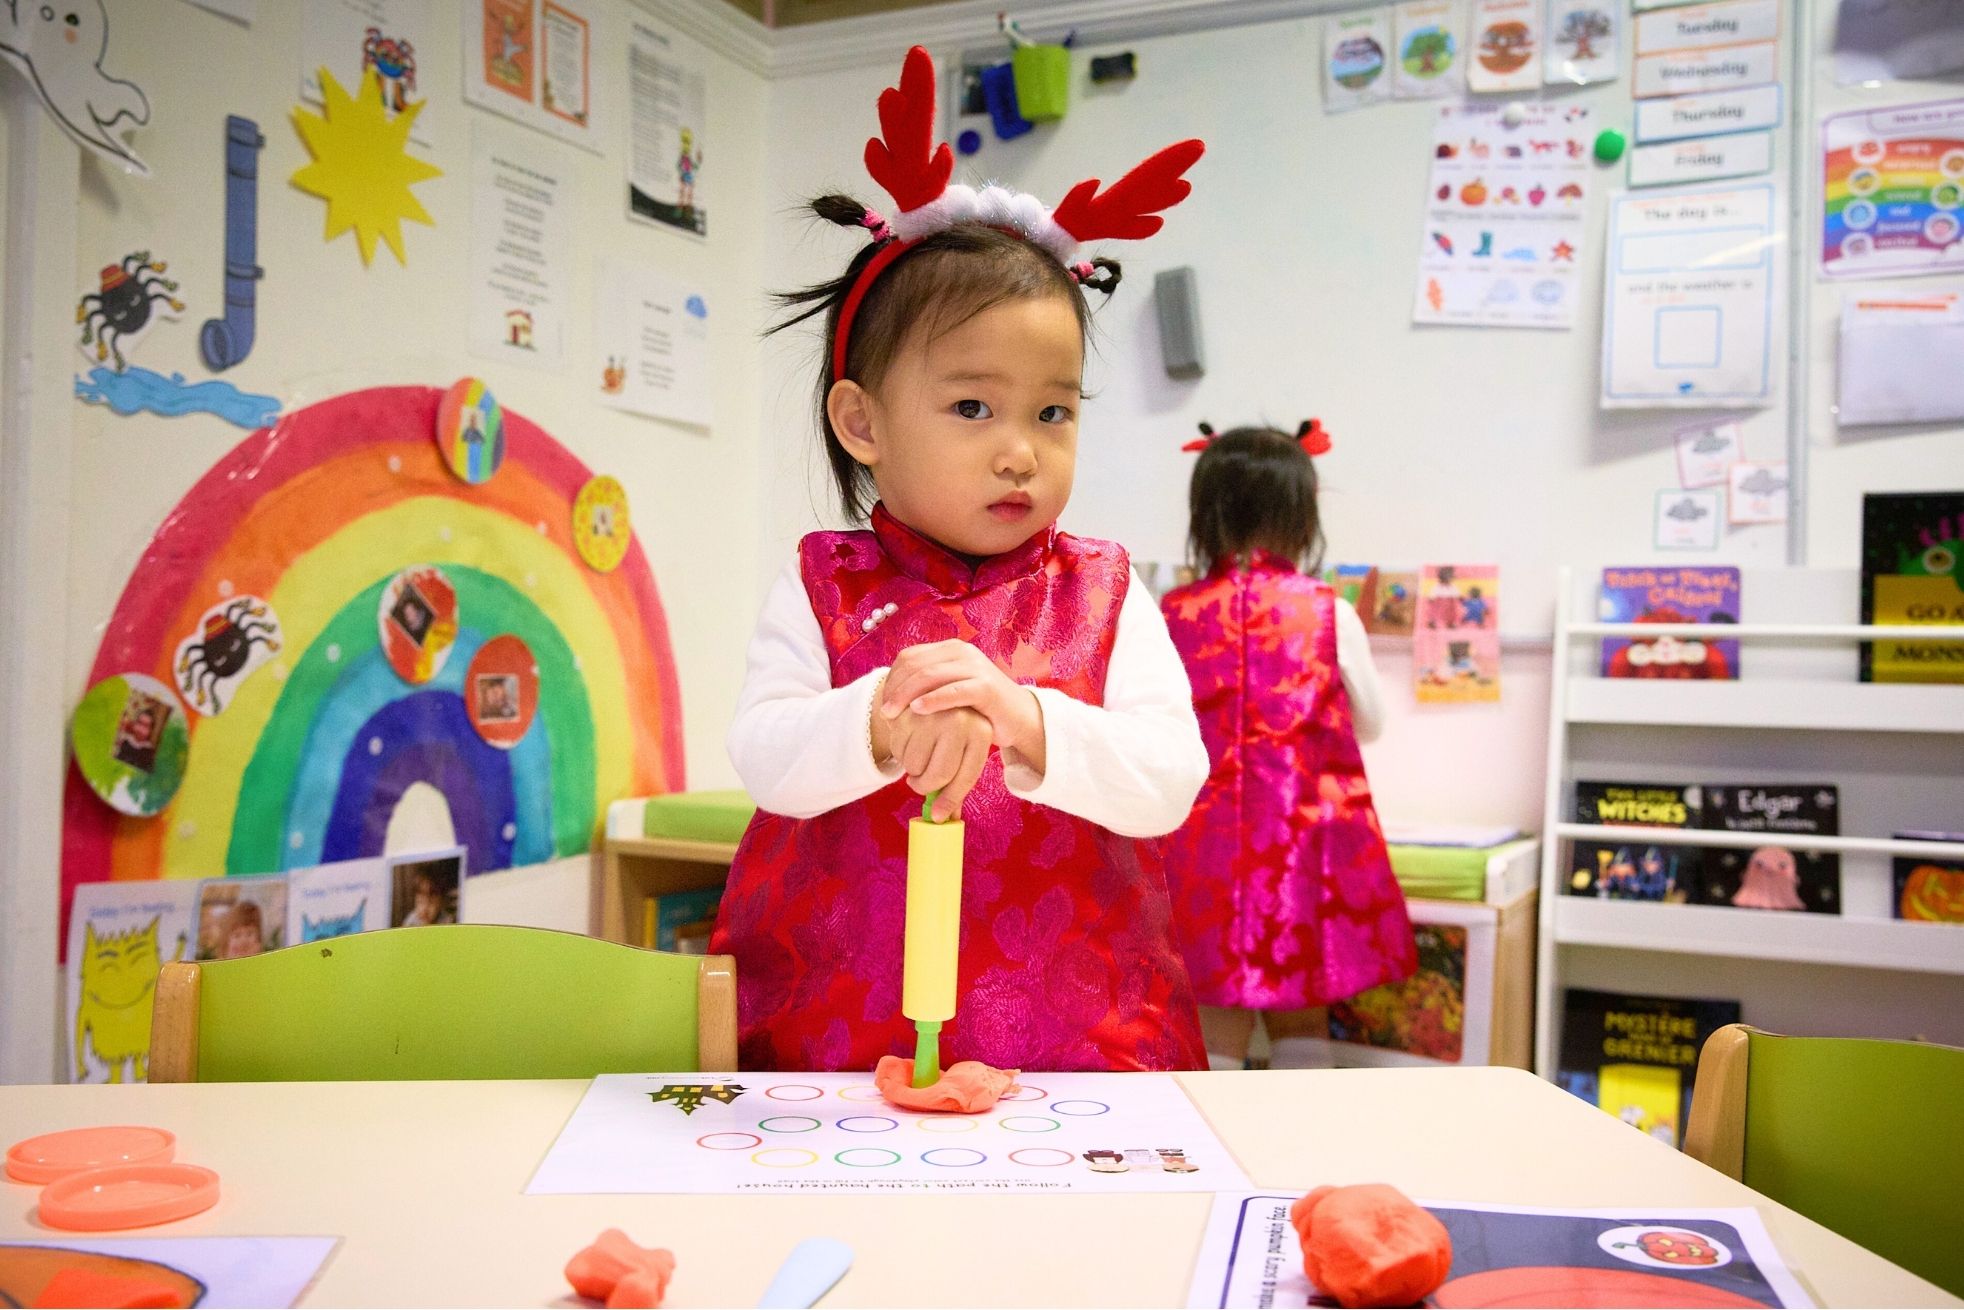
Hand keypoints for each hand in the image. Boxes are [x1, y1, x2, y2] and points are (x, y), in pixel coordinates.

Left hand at [879, 640, 1044, 765]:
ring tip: (892, 715)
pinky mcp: (986, 686)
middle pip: (916, 665)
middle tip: (884, 712)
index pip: (909, 658)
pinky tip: (917, 711)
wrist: (1018, 717)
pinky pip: (953, 690)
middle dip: (894, 689)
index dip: (891, 679)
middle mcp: (962, 652)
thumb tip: (890, 691)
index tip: (883, 703)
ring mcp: (976, 667)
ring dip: (906, 695)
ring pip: (930, 676)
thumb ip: (927, 685)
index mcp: (950, 649)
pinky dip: (932, 700)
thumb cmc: (979, 707)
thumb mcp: (950, 689)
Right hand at [881, 703, 991, 820]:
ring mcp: (934, 715)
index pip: (965, 777)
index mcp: (981, 733)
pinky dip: (899, 754)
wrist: (935, 694)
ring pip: (915, 765)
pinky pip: (898, 750)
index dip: (950, 800)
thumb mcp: (964, 754)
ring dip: (911, 771)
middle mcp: (960, 721)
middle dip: (925, 787)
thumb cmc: (953, 734)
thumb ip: (956, 786)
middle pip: (938, 775)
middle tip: (919, 785)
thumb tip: (946, 819)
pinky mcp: (909, 712)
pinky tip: (908, 741)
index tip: (937, 817)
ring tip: (918, 756)